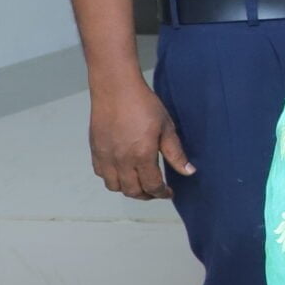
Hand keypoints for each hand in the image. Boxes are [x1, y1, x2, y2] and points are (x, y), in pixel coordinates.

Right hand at [89, 79, 191, 199]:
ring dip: (128, 189)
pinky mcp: (95, 151)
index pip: (152, 186)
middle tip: (156, 191)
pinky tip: (122, 172)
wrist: (116, 90)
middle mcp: (121, 161)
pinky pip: (101, 174)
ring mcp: (106, 157)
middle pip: (132, 191)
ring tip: (139, 184)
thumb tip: (188, 172)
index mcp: (142, 156)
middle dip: (146, 195)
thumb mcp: (167, 128)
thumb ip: (175, 153)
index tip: (169, 193)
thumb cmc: (144, 105)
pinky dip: (112, 178)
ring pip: (114, 186)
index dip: (162, 193)